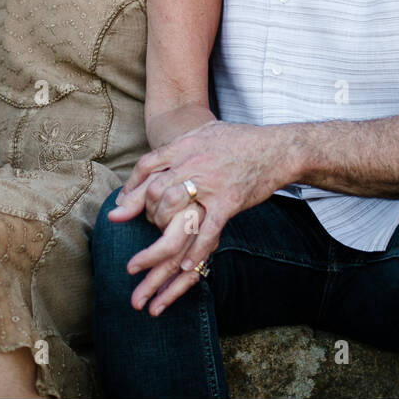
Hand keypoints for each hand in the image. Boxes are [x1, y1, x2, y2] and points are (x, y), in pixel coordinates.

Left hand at [112, 121, 291, 293]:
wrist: (278, 147)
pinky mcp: (228, 202)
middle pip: (154, 189)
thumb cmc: (242, 140)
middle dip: (144, 211)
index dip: (131, 186)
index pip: (147, 164)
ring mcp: (210, 183)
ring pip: (172, 208)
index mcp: (186, 145)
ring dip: (161, 227)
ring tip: (159, 240)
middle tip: (146, 223)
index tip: (121, 205)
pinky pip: (206, 229)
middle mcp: (193, 163)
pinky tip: (186, 266)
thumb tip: (161, 155)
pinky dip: (195, 249)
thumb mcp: (206, 132)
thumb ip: (182, 143)